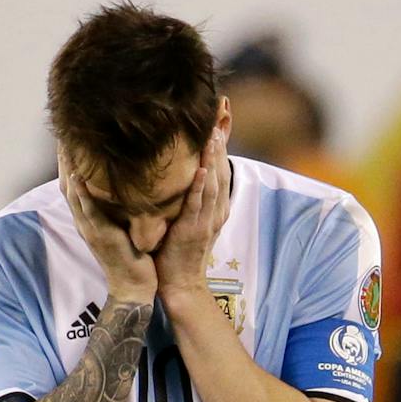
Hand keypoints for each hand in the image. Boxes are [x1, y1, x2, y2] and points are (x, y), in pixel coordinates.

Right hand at [58, 151, 156, 300]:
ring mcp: (90, 229)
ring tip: (65, 146)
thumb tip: (121, 187)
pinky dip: (82, 193)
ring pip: (73, 194)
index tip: (68, 140)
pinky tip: (79, 175)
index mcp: (88, 219)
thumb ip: (115, 208)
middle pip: (67, 185)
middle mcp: (84, 222)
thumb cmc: (131, 257)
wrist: (133, 287)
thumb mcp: (119, 227)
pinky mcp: (101, 235)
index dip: (68, 163)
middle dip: (64, 160)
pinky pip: (89, 211)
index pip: (72, 185)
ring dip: (68, 170)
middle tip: (62, 134)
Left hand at [154, 130, 231, 299]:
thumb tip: (184, 176)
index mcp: (216, 208)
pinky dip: (201, 186)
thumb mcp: (189, 220)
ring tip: (212, 135)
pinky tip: (202, 169)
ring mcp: (206, 221)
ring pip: (213, 184)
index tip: (220, 121)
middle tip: (218, 117)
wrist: (180, 284)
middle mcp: (216, 212)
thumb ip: (191, 199)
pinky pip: (198, 204)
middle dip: (220, 145)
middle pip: (221, 171)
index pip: (221, 170)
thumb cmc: (179, 252)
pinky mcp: (193, 230)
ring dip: (213, 158)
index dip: (222, 146)